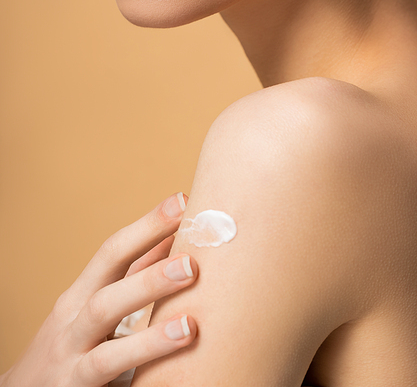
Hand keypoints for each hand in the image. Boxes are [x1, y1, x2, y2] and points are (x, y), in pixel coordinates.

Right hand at [0, 193, 197, 386]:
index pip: (114, 250)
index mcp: (81, 293)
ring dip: (149, 298)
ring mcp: (70, 349)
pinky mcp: (74, 386)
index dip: (148, 225)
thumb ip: (133, 281)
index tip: (183, 201)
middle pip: (108, 273)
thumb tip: (174, 241)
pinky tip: (179, 343)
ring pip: (105, 313)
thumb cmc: (73, 350)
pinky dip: (144, 351)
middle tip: (194, 258)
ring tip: (190, 303)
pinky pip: (106, 366)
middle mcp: (73, 315)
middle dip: (150, 256)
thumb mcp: (97, 313)